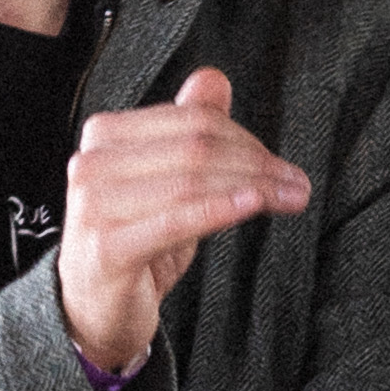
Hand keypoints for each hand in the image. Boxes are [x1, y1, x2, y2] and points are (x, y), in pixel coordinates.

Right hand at [53, 66, 311, 381]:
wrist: (91, 310)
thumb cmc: (135, 244)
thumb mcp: (167, 182)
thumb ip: (187, 130)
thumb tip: (213, 80)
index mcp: (106, 135)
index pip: (192, 121)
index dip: (246, 140)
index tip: (284, 168)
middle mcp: (93, 162)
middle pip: (195, 147)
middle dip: (256, 164)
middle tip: (297, 185)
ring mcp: (94, 204)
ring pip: (191, 181)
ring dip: (252, 188)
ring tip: (290, 199)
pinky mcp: (107, 247)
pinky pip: (175, 220)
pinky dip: (219, 209)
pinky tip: (253, 205)